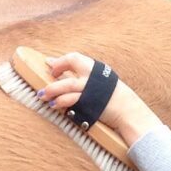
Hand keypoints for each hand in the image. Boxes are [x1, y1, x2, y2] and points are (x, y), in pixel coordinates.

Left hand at [35, 52, 159, 145]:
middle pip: (72, 62)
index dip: (60, 61)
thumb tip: (62, 71)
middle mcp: (94, 75)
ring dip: (52, 89)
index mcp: (96, 69)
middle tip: (46, 79)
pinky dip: (60, 102)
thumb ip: (83, 77)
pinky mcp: (89, 103)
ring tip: (42, 96)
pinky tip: (54, 105)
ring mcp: (92, 88)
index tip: (50, 66)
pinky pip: (71, 100)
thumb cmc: (111, 98)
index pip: (75, 58)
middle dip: (56, 68)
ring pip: (67, 84)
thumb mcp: (100, 82)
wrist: (128, 112)